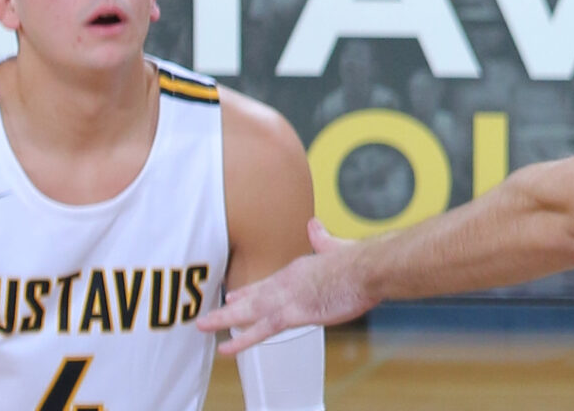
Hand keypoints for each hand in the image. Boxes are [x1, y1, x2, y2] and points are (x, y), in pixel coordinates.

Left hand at [196, 219, 370, 356]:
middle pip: (252, 297)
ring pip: (248, 313)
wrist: (369, 268)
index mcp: (298, 268)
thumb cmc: (360, 260)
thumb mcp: (337, 247)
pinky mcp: (294, 313)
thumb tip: (314, 225)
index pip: (267, 282)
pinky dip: (242, 340)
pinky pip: (261, 330)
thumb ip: (323, 238)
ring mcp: (287, 298)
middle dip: (229, 307)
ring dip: (224, 320)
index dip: (248, 290)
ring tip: (203, 327)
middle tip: (208, 317)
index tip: (233, 296)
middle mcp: (286, 282)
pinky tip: (226, 348)